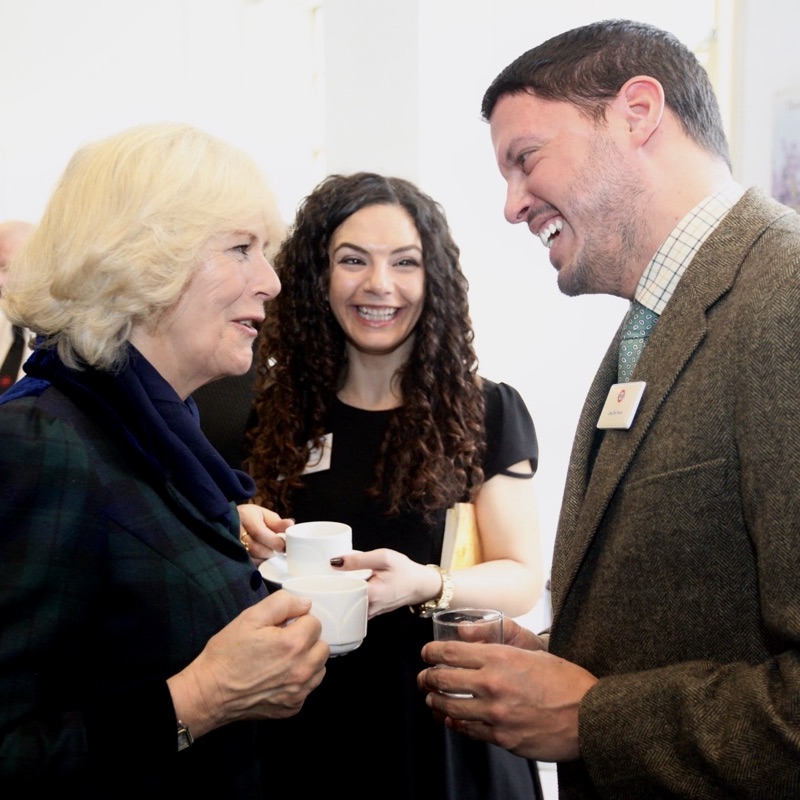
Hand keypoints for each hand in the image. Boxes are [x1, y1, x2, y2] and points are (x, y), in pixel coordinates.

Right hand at [168, 590, 328, 736]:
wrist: (209, 692)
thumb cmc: (227, 653)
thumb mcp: (250, 617)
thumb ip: (282, 603)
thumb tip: (305, 604)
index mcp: (293, 645)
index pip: (315, 623)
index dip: (298, 620)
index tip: (283, 626)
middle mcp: (301, 671)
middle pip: (323, 646)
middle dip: (307, 640)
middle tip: (285, 641)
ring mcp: (298, 693)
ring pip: (319, 668)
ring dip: (308, 661)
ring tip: (284, 659)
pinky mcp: (292, 708)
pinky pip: (308, 689)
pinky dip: (299, 682)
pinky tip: (279, 677)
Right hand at [238, 503, 291, 564]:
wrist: (230, 522)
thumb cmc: (251, 518)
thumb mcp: (264, 515)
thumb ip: (277, 522)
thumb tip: (291, 524)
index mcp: (246, 516)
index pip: (259, 533)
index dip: (274, 542)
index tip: (285, 546)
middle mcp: (236, 530)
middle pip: (255, 548)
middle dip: (271, 551)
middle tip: (280, 551)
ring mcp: (232, 545)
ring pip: (251, 558)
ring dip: (265, 558)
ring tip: (271, 552)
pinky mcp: (232, 556)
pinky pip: (248, 564)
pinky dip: (258, 562)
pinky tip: (263, 558)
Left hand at [330, 548, 441, 617]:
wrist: (421, 585)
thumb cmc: (405, 570)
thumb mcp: (384, 557)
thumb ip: (359, 559)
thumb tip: (334, 561)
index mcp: (370, 595)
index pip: (339, 593)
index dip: (326, 584)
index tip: (316, 577)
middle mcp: (367, 609)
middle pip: (339, 601)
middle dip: (328, 590)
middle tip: (319, 578)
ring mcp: (368, 614)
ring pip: (345, 605)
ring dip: (337, 595)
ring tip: (328, 582)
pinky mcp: (370, 613)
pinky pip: (352, 606)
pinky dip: (346, 598)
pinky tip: (343, 587)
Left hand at [417, 632, 595, 761]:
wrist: (590, 716)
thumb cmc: (563, 679)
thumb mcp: (531, 650)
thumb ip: (495, 639)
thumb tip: (463, 633)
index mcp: (499, 657)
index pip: (449, 652)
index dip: (431, 652)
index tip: (426, 654)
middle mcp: (493, 684)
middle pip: (442, 680)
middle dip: (427, 678)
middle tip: (424, 678)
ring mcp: (496, 714)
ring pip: (449, 708)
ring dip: (436, 703)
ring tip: (432, 700)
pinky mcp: (502, 738)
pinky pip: (468, 730)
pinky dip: (456, 724)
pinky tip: (453, 720)